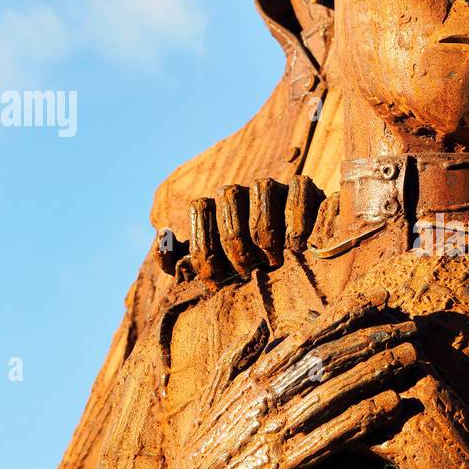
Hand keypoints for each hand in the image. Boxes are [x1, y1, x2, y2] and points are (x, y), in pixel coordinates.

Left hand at [154, 175, 321, 286]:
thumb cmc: (246, 272)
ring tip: (274, 262)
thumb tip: (163, 234)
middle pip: (229, 196)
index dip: (205, 247)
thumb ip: (177, 260)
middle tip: (247, 273)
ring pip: (262, 188)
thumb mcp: (210, 272)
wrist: (295, 268)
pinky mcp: (304, 188)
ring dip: (266, 231)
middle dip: (235, 243)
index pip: (200, 207)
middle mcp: (242, 192)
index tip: (216, 281)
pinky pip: (298, 189)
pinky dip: (297, 219)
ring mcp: (273, 188)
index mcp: (215, 208)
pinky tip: (297, 248)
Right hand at [155, 294, 418, 468]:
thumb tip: (263, 325)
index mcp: (255, 376)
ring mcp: (277, 429)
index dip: (347, 313)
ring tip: (413, 357)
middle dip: (374, 337)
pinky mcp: (286, 465)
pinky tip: (394, 405)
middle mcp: (267, 396)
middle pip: (329, 357)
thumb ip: (239, 357)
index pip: (308, 335)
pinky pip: (333, 436)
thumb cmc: (207, 445)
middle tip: (411, 326)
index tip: (381, 298)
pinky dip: (364, 418)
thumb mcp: (217, 394)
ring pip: (336, 391)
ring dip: (377, 370)